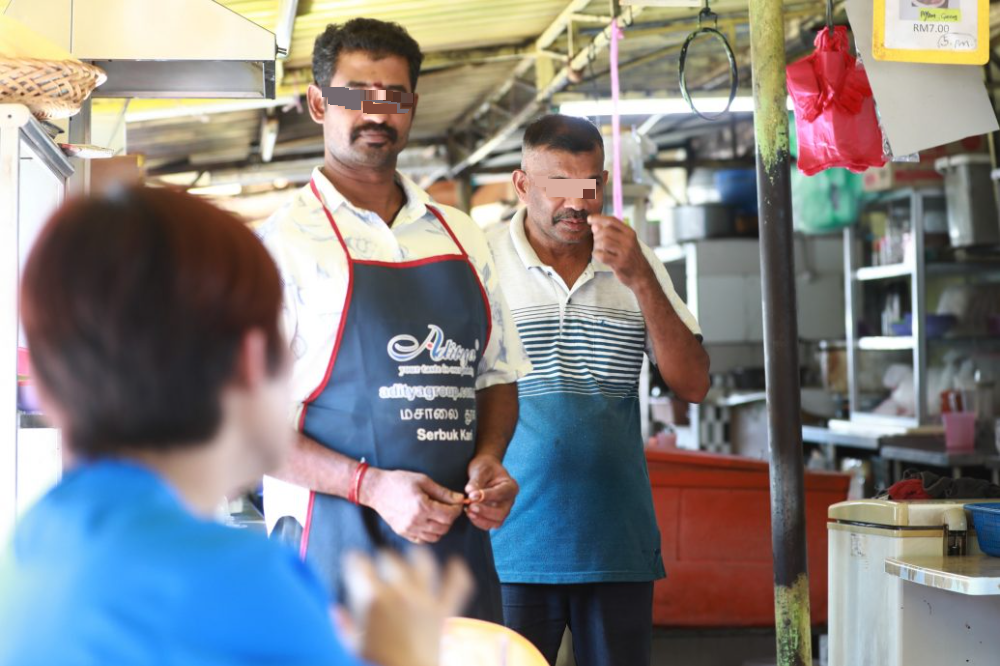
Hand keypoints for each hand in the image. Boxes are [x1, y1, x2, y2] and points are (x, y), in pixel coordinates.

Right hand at [340, 548, 472, 665]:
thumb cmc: (377, 663)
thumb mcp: (351, 646)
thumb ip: (343, 625)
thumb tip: (336, 610)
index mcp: (372, 598)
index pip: (359, 563)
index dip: (354, 561)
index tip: (354, 563)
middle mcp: (399, 591)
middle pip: (389, 557)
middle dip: (382, 560)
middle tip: (380, 568)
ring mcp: (424, 598)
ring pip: (423, 561)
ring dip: (416, 557)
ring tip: (413, 558)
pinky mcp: (444, 609)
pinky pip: (457, 583)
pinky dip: (457, 572)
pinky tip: (455, 564)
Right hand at [363, 468, 463, 543]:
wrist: (376, 490)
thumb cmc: (400, 481)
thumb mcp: (423, 481)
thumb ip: (443, 492)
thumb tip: (460, 499)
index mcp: (422, 506)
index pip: (449, 515)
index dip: (457, 509)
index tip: (458, 503)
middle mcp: (416, 521)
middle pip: (444, 527)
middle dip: (451, 518)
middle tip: (449, 508)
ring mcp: (409, 530)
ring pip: (436, 537)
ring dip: (442, 527)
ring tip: (439, 515)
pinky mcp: (403, 534)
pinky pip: (423, 540)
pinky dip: (430, 534)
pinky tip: (429, 522)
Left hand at [464, 454, 518, 530]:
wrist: (485, 471)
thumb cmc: (485, 467)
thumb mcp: (480, 469)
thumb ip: (476, 481)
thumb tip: (470, 492)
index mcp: (510, 486)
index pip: (500, 494)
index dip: (486, 496)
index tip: (471, 495)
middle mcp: (510, 500)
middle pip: (501, 513)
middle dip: (485, 512)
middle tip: (470, 507)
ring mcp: (503, 510)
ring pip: (496, 522)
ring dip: (481, 519)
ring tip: (468, 511)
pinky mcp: (495, 516)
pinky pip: (489, 525)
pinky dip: (479, 522)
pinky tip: (469, 513)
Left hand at [589, 214, 654, 289]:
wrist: (642, 275)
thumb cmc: (631, 257)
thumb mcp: (625, 242)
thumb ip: (611, 233)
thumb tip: (594, 225)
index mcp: (630, 232)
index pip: (612, 220)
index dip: (598, 218)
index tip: (589, 219)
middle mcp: (628, 240)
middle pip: (605, 231)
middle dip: (597, 236)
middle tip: (596, 242)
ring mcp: (625, 252)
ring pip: (603, 242)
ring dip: (596, 246)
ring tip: (599, 250)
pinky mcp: (620, 263)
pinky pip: (602, 255)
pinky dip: (597, 255)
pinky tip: (599, 256)